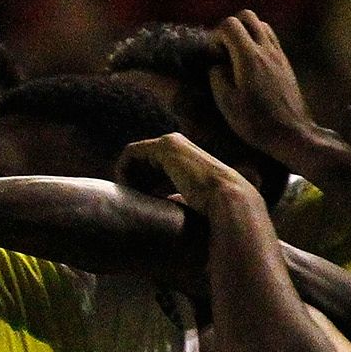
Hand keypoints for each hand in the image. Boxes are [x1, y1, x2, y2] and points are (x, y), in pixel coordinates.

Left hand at [120, 133, 266, 218]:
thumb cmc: (213, 208)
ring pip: (133, 157)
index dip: (140, 185)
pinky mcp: (165, 146)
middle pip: (140, 161)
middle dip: (131, 180)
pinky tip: (128, 189)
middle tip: (131, 201)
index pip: (151, 167)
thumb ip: (176, 197)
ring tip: (130, 197)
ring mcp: (172, 142)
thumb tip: (167, 203)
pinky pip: (130, 153)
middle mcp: (179, 146)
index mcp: (185, 158)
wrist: (227, 200)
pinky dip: (123, 170)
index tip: (139, 203)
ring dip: (126, 176)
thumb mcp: (189, 200)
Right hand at [211, 10, 318, 156]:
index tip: (212, 56)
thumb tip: (216, 66)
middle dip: (231, 27)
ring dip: (245, 34)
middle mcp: (266, 50)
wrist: (290, 133)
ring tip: (236, 56)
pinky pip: (270, 39)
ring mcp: (278, 54)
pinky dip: (257, 43)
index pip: (230, 25)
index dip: (215, 36)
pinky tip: (250, 66)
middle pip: (248, 17)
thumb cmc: (254, 121)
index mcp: (248, 57)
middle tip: (223, 50)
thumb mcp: (226, 103)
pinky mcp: (285, 63)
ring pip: (261, 25)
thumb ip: (217, 77)